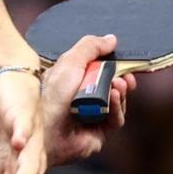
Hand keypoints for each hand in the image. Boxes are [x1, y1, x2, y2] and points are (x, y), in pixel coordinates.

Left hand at [41, 34, 136, 165]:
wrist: (46, 131)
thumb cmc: (52, 96)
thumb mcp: (70, 62)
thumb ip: (90, 47)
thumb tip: (111, 39)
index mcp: (73, 82)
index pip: (99, 71)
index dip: (113, 66)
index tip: (122, 61)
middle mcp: (83, 100)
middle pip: (112, 87)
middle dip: (122, 80)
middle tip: (126, 76)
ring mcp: (92, 117)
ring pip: (117, 103)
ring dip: (121, 92)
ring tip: (119, 85)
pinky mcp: (98, 134)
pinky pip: (115, 120)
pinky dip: (117, 108)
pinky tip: (114, 98)